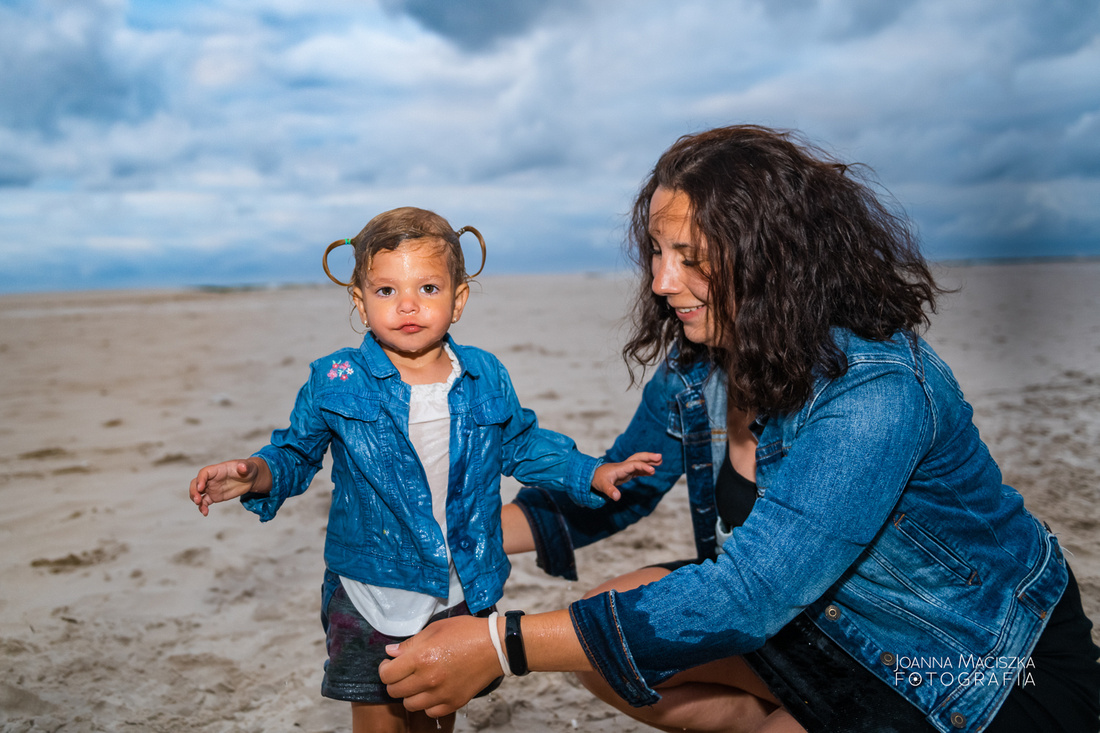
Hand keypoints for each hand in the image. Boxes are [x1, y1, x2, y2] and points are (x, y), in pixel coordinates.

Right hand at [188, 458, 268, 515]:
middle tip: (197, 500)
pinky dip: (203, 507)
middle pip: (196, 482)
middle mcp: (212, 479)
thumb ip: (245, 466)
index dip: (200, 479)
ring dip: (196, 499)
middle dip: (194, 491)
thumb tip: (242, 467)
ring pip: (198, 493)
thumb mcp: (248, 467)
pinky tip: (205, 513)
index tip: (201, 488)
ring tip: (201, 506)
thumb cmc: (248, 469)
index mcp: (218, 469)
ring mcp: (212, 488)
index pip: (204, 472)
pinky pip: (205, 502)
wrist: (250, 478)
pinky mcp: (214, 496)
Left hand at [380, 615, 501, 717]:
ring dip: (410, 694)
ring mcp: (441, 693)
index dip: (384, 669)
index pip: (387, 675)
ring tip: (418, 682)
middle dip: (395, 681)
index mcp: (421, 657)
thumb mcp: (435, 628)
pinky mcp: (453, 702)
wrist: (495, 646)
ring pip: (410, 704)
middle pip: (395, 691)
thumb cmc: (466, 632)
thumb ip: (411, 643)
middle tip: (403, 672)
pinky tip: (432, 691)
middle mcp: (429, 678)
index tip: (389, 664)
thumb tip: (391, 653)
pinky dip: (427, 703)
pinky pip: (429, 711)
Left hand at [591, 451, 661, 500]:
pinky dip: (645, 469)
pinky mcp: (625, 474)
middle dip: (648, 457)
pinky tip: (652, 471)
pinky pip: (637, 470)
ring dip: (649, 461)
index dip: (643, 466)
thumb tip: (617, 497)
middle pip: (638, 458)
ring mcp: (625, 469)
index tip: (652, 470)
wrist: (591, 476)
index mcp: (620, 468)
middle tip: (660, 457)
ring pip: (639, 462)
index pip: (634, 464)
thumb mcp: (602, 486)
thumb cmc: (597, 480)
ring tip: (660, 461)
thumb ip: (610, 491)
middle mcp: (624, 467)